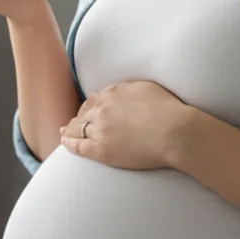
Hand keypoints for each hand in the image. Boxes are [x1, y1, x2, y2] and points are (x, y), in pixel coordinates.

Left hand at [60, 81, 191, 169]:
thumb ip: (129, 89)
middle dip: (78, 118)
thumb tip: (121, 92)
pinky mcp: (102, 150)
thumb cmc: (169, 110)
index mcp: (114, 94)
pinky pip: (79, 146)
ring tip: (65, 132)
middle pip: (84, 113)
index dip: (89, 106)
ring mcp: (100, 130)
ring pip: (78, 129)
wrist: (174, 131)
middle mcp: (103, 110)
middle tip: (73, 123)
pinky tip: (64, 142)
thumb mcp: (147, 88)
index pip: (95, 99)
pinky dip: (69, 144)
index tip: (87, 110)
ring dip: (70, 130)